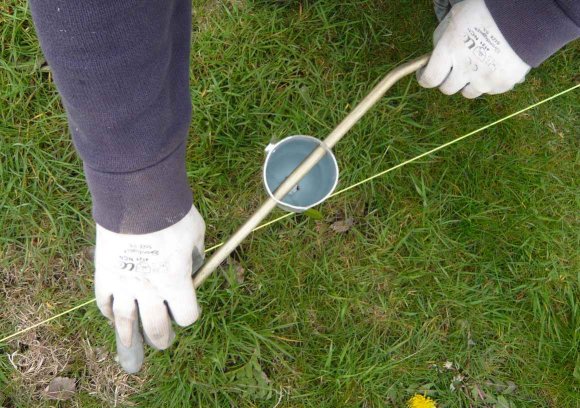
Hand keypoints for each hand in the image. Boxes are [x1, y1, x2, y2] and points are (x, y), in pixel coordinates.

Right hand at [94, 205, 204, 372]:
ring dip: (130, 338)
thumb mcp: (196, 234)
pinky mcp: (104, 273)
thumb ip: (195, 254)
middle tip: (163, 340)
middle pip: (156, 328)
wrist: (139, 197)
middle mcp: (150, 290)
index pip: (186, 315)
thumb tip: (193, 263)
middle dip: (161, 338)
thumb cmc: (173, 214)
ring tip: (133, 344)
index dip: (188, 314)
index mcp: (176, 282)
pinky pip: (103, 301)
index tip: (188, 309)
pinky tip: (113, 315)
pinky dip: (108, 312)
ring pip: (126, 322)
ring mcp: (124, 283)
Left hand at [417, 0, 529, 97]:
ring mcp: (483, 79)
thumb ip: (440, 38)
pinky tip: (494, 65)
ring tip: (477, 65)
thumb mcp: (456, 17)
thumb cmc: (487, 12)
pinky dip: (488, 82)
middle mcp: (463, 69)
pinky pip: (489, 90)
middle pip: (447, 89)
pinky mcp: (501, 84)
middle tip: (455, 68)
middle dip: (448, 79)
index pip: (429, 79)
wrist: (527, 15)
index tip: (426, 74)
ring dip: (468, 83)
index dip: (425, 78)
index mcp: (449, 50)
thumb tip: (433, 56)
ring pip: (468, 92)